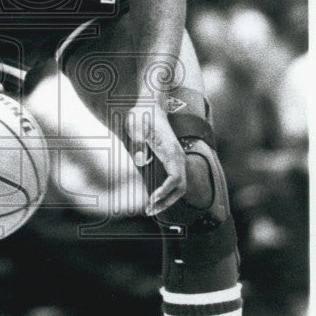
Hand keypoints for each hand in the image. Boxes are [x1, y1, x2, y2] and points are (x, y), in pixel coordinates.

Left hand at [125, 100, 186, 216]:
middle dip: (167, 201)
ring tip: (151, 209)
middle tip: (149, 211)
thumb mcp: (135, 126)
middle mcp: (178, 156)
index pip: (176, 178)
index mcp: (171, 150)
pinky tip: (155, 198)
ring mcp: (177, 158)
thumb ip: (138, 143)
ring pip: (180, 186)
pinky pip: (175, 180)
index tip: (153, 199)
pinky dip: (168, 192)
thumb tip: (141, 161)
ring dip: (168, 199)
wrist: (150, 105)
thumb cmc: (142, 115)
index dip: (166, 191)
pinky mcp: (172, 159)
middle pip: (181, 187)